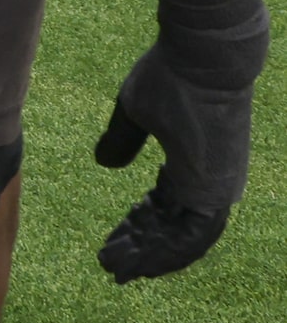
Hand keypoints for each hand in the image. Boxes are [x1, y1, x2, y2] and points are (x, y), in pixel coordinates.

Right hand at [94, 0, 266, 282]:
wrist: (202, 55)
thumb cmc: (170, 75)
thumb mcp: (135, 112)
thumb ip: (122, 141)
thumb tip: (105, 165)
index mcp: (191, 167)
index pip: (165, 210)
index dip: (139, 230)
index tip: (113, 243)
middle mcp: (209, 184)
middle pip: (174, 232)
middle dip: (140, 251)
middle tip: (109, 265)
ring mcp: (216, 188)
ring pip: (185, 240)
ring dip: (150, 257)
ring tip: (116, 266)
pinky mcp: (218, 189)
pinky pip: (197, 236)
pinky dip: (169, 252)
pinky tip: (141, 261)